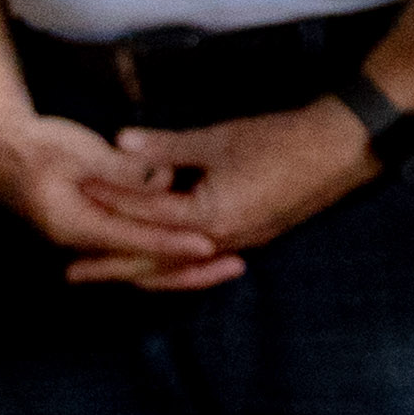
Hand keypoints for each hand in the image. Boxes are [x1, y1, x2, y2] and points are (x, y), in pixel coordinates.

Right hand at [0, 98, 231, 284]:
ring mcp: (86, 237)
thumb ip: (122, 169)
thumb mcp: (80, 152)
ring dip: (184, 262)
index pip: (135, 240)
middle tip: (236, 263)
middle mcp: (82, 240)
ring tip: (228, 262)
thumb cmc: (38, 145)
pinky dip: (166, 249)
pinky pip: (135, 248)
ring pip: (142, 260)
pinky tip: (195, 247)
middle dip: (189, 267)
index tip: (210, 244)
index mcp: (76, 225)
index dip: (173, 242)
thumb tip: (164, 180)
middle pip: (143, 263)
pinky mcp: (92, 228)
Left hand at [72, 94, 375, 276]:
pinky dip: (173, 263)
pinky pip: (200, 261)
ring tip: (108, 272)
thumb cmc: (282, 140)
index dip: (108, 204)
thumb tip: (120, 143)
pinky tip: (162, 260)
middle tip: (70, 274)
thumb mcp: (219, 139)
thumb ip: (168, 147)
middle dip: (112, 267)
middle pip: (155, 262)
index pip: (144, 216)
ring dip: (142, 270)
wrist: (342, 149)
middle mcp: (221, 241)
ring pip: (178, 268)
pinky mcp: (251, 237)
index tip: (74, 199)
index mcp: (209, 218)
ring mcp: (239, 243)